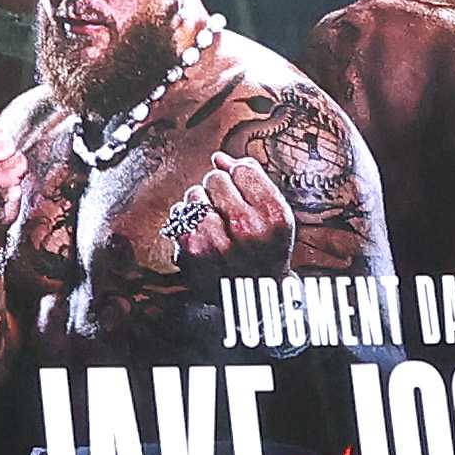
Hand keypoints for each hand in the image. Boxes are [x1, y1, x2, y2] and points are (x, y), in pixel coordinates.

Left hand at [122, 145, 293, 279]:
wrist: (255, 296)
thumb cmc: (266, 249)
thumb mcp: (275, 215)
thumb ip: (253, 180)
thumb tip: (219, 157)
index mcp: (274, 216)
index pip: (243, 169)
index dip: (240, 177)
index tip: (244, 193)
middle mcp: (248, 229)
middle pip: (215, 178)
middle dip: (219, 189)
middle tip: (228, 210)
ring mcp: (218, 242)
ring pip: (194, 194)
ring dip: (200, 204)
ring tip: (215, 222)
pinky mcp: (192, 253)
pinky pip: (178, 214)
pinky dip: (185, 219)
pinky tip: (200, 231)